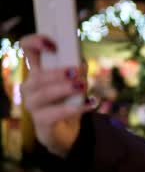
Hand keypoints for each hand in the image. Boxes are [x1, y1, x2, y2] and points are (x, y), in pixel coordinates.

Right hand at [20, 34, 93, 157]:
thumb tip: (81, 63)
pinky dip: (75, 108)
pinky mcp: (40, 121)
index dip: (35, 42)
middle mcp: (31, 86)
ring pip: (44, 94)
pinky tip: (91, 103)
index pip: (27, 49)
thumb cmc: (68, 100)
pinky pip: (54, 114)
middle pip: (38, 76)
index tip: (54, 44)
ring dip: (65, 89)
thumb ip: (77, 69)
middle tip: (78, 72)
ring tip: (83, 86)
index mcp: (38, 70)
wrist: (65, 129)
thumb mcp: (76, 81)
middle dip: (58, 73)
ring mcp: (32, 104)